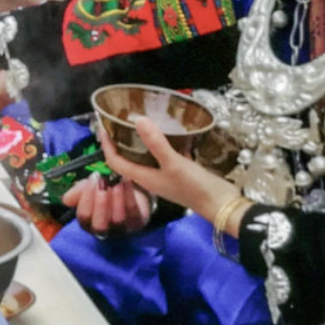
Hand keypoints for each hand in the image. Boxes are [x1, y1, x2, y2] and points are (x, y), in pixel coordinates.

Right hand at [63, 173, 152, 237]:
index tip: (92, 178)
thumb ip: (77, 192)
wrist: (130, 191)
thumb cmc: (106, 190)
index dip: (86, 198)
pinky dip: (130, 195)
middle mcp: (104, 230)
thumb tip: (66, 199)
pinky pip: (134, 212)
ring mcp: (122, 230)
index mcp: (88, 223)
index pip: (84, 217)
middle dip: (100, 202)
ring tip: (116, 180)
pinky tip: (126, 180)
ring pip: (118, 219)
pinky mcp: (138, 224)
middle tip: (103, 182)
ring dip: (116, 197)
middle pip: (100, 225)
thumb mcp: (89, 188)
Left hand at [97, 113, 238, 221]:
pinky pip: (164, 156)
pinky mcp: (179, 173)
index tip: (103, 127)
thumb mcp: (173, 163)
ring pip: (146, 157)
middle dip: (121, 142)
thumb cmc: (194, 187)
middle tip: (120, 121)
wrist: (220, 204)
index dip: (107, 145)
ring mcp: (165, 176)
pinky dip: (162, 144)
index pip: (116, 161)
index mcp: (143, 177)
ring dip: (141, 142)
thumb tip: (138, 120)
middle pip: (128, 159)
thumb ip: (156, 143)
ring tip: (142, 123)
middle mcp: (151, 177)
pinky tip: (169, 132)